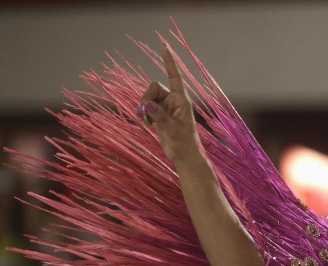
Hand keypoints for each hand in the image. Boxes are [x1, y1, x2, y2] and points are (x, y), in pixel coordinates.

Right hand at [139, 45, 201, 163]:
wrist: (184, 157)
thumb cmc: (184, 144)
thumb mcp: (172, 130)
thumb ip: (159, 117)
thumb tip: (147, 105)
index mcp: (181, 100)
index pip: (174, 77)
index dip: (169, 61)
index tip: (164, 46)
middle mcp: (173, 101)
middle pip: (153, 88)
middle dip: (146, 98)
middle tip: (145, 114)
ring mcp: (165, 107)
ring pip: (147, 97)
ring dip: (143, 107)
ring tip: (148, 122)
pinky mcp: (159, 114)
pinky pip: (145, 106)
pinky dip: (143, 113)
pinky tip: (147, 123)